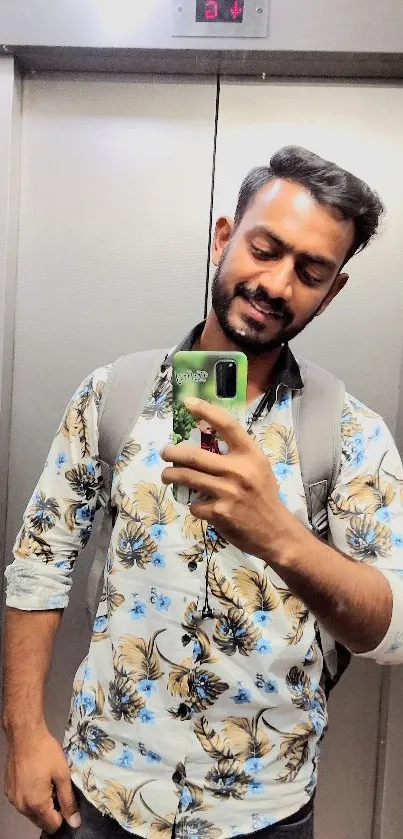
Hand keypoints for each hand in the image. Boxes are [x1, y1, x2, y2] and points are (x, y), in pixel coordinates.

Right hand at [4, 726, 80, 833]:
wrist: (24, 735)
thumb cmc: (45, 753)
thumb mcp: (62, 774)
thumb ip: (68, 800)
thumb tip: (74, 822)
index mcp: (36, 805)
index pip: (53, 825)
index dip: (63, 815)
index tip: (67, 799)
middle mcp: (22, 807)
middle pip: (41, 822)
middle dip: (52, 811)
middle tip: (58, 789)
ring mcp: (13, 799)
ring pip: (31, 812)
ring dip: (41, 804)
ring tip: (48, 782)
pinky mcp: (9, 791)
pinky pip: (23, 802)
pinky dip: (31, 797)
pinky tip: (36, 779)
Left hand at [162, 397, 290, 560]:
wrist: (275, 532)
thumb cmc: (264, 496)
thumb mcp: (258, 468)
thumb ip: (236, 455)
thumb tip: (204, 442)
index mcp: (251, 454)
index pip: (227, 425)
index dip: (206, 411)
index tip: (187, 402)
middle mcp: (239, 470)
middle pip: (195, 456)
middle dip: (173, 453)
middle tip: (165, 452)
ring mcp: (228, 492)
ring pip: (187, 478)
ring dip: (171, 476)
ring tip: (167, 475)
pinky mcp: (219, 512)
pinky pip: (195, 504)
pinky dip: (193, 504)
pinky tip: (199, 506)